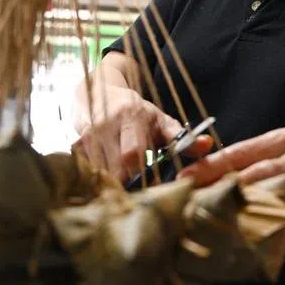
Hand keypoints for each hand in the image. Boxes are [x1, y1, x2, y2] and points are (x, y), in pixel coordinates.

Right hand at [73, 85, 210, 180]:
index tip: (151, 188)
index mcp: (131, 116)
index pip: (133, 152)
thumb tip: (208, 145)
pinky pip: (83, 168)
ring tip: (122, 189)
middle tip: (136, 195)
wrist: (101, 90)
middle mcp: (106, 124)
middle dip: (125, 184)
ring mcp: (87, 134)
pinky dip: (95, 178)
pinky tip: (105, 182)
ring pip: (97, 171)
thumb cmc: (137, 111)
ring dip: (110, 184)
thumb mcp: (161, 120)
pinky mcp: (76, 142)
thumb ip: (183, 136)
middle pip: (113, 167)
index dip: (141, 175)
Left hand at [181, 127, 284, 246]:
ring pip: (271, 197)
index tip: (184, 178)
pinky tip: (245, 236)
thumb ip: (237, 166)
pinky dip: (265, 229)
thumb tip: (191, 179)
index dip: (209, 167)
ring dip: (242, 210)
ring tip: (216, 220)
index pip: (238, 152)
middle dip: (223, 190)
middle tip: (196, 204)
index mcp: (281, 140)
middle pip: (253, 174)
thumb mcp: (266, 159)